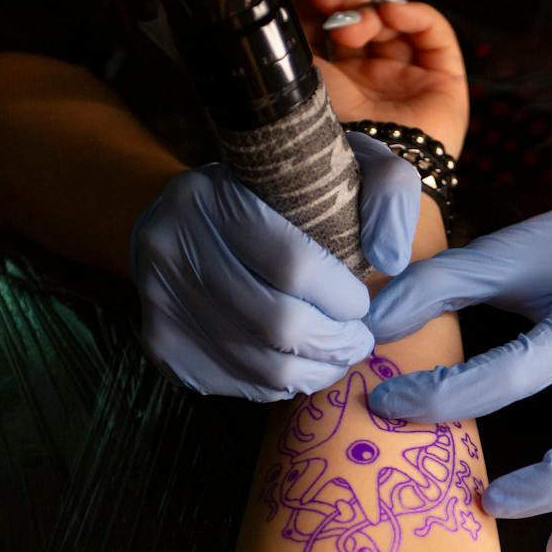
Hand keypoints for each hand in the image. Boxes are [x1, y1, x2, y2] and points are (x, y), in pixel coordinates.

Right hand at [132, 132, 421, 401]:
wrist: (181, 215)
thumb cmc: (272, 191)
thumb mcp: (333, 164)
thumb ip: (384, 190)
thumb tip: (391, 260)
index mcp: (214, 195)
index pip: (294, 264)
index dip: (342, 297)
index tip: (363, 303)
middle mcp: (174, 247)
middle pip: (277, 324)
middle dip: (336, 344)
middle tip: (359, 342)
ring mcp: (160, 300)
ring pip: (259, 365)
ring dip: (315, 373)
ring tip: (337, 358)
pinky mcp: (159, 343)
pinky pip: (235, 385)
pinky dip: (279, 386)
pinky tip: (296, 366)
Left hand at [283, 0, 467, 155]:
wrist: (364, 175)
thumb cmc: (325, 136)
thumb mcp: (297, 79)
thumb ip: (292, 36)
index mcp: (332, 86)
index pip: (324, 27)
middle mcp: (368, 81)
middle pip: (357, 17)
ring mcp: (405, 80)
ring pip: (392, 21)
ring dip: (366, 8)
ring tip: (347, 23)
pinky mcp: (442, 81)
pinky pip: (433, 32)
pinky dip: (412, 13)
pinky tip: (389, 12)